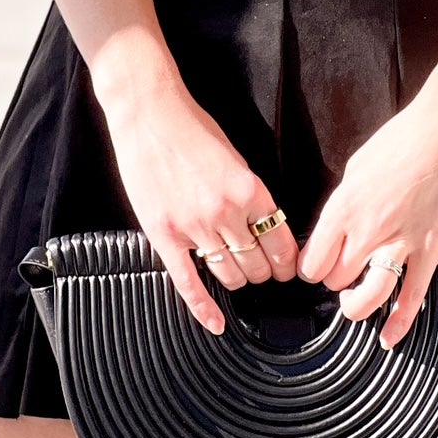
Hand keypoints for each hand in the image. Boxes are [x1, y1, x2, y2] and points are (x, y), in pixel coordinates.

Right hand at [101, 78, 298, 332]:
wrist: (149, 114)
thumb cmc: (191, 129)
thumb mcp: (236, 158)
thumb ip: (250, 194)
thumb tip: (265, 225)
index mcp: (250, 190)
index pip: (281, 242)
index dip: (288, 261)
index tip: (288, 267)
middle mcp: (225, 212)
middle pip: (257, 263)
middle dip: (265, 271)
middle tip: (265, 270)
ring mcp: (194, 227)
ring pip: (229, 275)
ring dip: (239, 280)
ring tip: (241, 275)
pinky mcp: (164, 236)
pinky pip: (187, 283)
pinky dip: (204, 308)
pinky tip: (216, 323)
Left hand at [296, 92, 437, 349]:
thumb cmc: (402, 139)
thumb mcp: (356, 166)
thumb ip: (344, 200)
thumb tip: (339, 221)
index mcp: (343, 207)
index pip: (312, 260)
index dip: (310, 267)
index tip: (314, 266)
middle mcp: (365, 232)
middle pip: (335, 278)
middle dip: (334, 278)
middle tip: (340, 270)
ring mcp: (399, 245)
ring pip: (365, 296)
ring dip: (354, 305)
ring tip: (352, 301)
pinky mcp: (429, 252)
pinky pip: (411, 297)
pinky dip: (399, 323)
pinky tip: (388, 338)